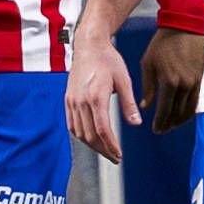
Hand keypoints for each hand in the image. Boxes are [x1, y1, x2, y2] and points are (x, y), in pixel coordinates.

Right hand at [66, 35, 133, 158]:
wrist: (89, 45)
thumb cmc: (108, 60)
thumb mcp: (124, 80)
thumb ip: (129, 104)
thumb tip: (136, 124)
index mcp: (96, 96)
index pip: (102, 129)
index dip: (110, 146)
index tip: (118, 155)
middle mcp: (81, 101)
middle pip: (90, 135)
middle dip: (103, 150)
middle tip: (115, 157)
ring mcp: (72, 101)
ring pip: (79, 133)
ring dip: (92, 145)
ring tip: (106, 150)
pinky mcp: (68, 100)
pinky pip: (72, 125)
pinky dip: (82, 135)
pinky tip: (91, 139)